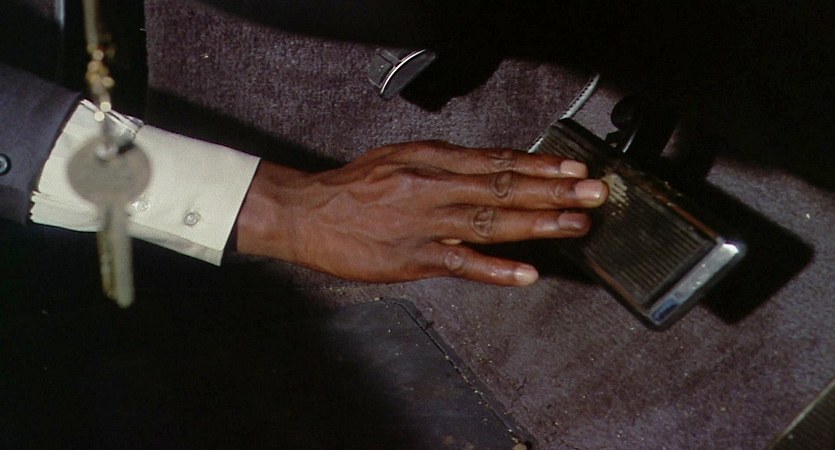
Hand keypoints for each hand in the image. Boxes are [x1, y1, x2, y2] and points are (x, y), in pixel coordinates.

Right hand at [235, 141, 607, 285]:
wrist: (307, 212)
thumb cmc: (352, 188)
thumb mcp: (400, 159)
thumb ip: (444, 166)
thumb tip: (487, 170)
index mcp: (431, 161)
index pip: (496, 161)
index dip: (539, 166)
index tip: (573, 169)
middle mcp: (433, 187)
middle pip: (503, 188)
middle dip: (553, 191)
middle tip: (593, 193)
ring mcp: (424, 224)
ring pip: (489, 222)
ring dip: (537, 224)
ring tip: (575, 226)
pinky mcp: (411, 258)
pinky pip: (460, 264)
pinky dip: (495, 269)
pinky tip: (526, 273)